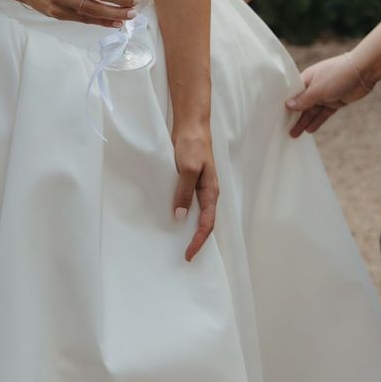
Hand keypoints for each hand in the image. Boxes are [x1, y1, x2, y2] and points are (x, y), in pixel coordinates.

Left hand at [172, 125, 218, 261]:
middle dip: (196, 240)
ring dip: (188, 229)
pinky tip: (169, 219)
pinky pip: (186, 203)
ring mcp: (197, 187)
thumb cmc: (193, 145)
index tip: (189, 254)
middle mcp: (206, 193)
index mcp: (211, 192)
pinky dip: (180, 214)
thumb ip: (184, 191)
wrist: (191, 126)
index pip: (207, 223)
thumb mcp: (188, 168)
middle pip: (204, 223)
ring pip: (195, 214)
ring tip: (177, 243)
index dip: (198, 240)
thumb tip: (180, 215)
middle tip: (185, 255)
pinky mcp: (187, 182)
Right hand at [285, 53, 370, 136]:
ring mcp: (325, 94)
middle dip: (294, 117)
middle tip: (284, 130)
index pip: (293, 94)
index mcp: (306, 79)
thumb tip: (287, 105)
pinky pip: (323, 113)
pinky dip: (317, 121)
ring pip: (312, 111)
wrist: (364, 71)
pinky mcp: (336, 101)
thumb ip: (303, 100)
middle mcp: (314, 87)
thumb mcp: (318, 89)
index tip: (276, 117)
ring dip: (304, 121)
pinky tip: (310, 129)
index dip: (285, 106)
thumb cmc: (338, 75)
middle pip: (301, 105)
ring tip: (295, 134)